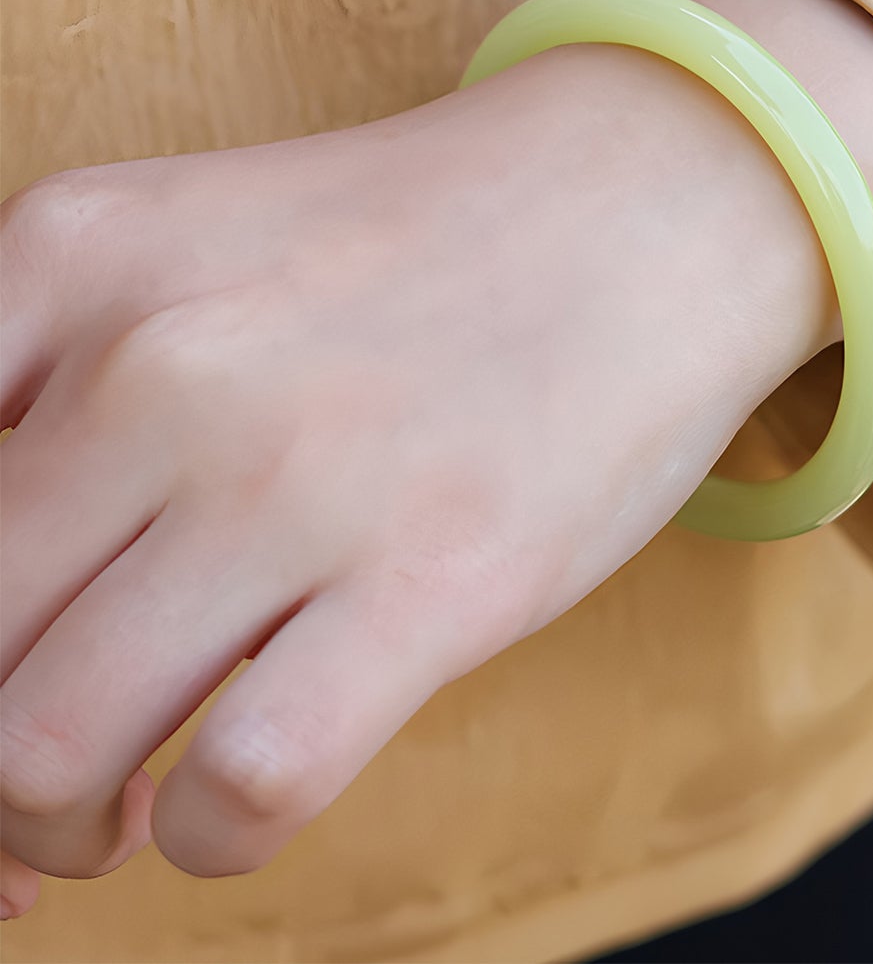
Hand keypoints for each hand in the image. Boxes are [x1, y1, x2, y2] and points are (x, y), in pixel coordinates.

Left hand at [0, 0, 872, 912]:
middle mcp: (161, 361)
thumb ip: (57, 383)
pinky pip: (240, 788)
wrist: (652, 196)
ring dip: (55, 828)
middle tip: (34, 794)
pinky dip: (209, 835)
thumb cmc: (429, 244)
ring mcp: (298, 474)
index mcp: (78, 255)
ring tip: (123, 806)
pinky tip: (238, 792)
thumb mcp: (202, 245)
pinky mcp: (434, 577)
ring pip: (46, 751)